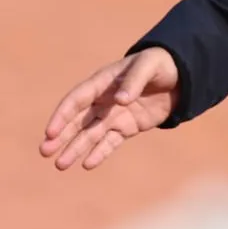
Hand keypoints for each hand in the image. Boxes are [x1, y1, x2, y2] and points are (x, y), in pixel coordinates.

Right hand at [39, 47, 179, 170]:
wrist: (181, 75)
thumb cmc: (160, 64)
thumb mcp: (149, 65)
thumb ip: (134, 80)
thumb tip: (121, 100)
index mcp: (102, 82)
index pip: (76, 100)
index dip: (62, 116)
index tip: (51, 132)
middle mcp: (104, 100)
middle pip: (77, 120)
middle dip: (60, 136)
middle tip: (45, 152)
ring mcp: (115, 115)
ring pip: (90, 135)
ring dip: (75, 148)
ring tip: (60, 165)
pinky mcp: (127, 127)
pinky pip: (110, 142)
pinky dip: (100, 152)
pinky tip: (88, 164)